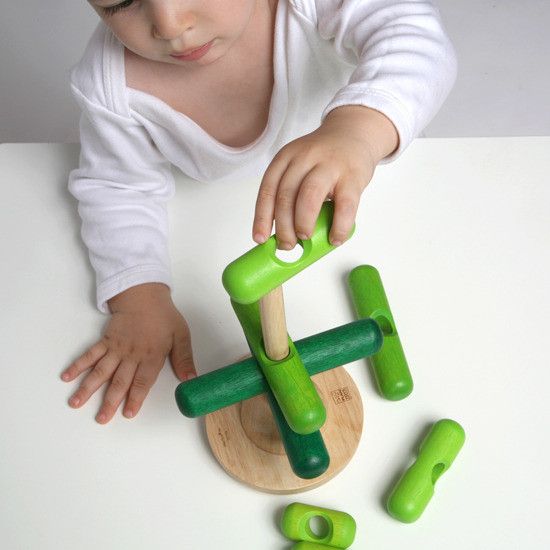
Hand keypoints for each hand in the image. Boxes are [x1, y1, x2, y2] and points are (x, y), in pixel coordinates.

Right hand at [61, 283, 195, 423]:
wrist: (144, 295)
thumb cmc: (164, 316)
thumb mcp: (181, 335)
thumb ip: (184, 359)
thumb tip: (191, 380)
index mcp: (151, 356)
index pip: (142, 382)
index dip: (135, 398)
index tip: (128, 413)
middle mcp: (131, 355)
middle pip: (119, 381)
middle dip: (109, 402)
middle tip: (101, 419)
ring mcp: (116, 348)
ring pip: (101, 371)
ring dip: (88, 388)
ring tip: (75, 403)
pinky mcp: (106, 341)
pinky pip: (90, 354)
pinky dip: (78, 365)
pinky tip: (67, 377)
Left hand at [253, 106, 397, 248]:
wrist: (354, 134)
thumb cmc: (323, 160)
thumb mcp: (299, 168)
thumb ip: (290, 195)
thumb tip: (283, 235)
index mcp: (286, 158)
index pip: (267, 190)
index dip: (262, 218)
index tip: (260, 239)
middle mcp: (304, 158)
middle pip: (285, 196)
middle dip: (283, 227)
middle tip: (286, 245)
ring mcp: (329, 166)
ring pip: (308, 197)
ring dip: (303, 224)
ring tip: (304, 238)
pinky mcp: (353, 176)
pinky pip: (344, 206)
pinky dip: (338, 227)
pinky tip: (335, 238)